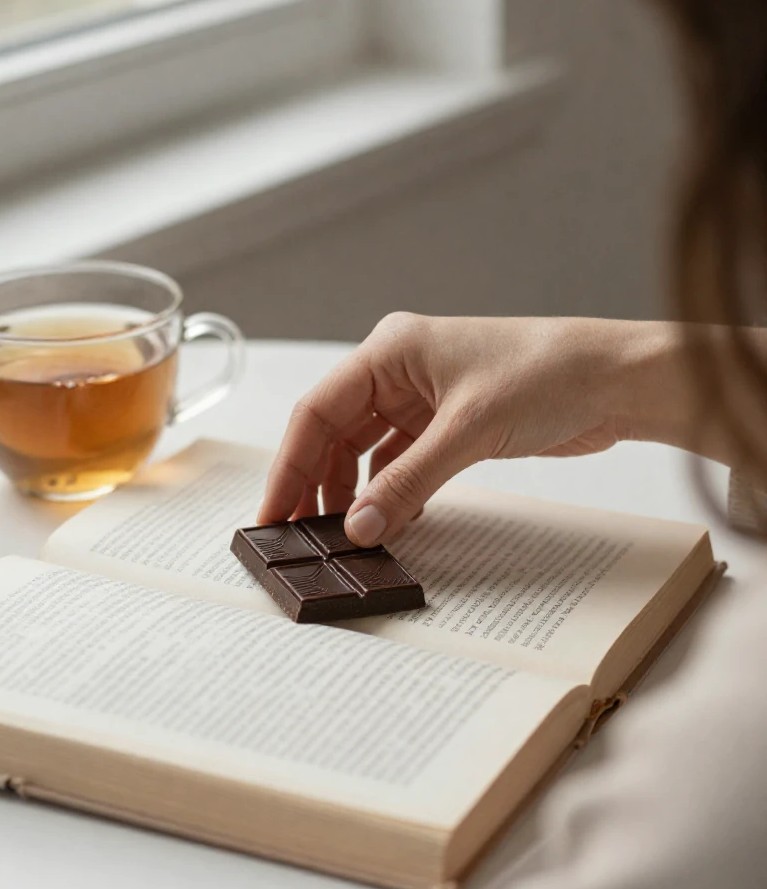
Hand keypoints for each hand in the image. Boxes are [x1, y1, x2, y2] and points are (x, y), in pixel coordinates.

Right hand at [259, 313, 678, 545]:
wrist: (615, 381)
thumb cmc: (548, 374)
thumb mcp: (468, 431)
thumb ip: (407, 483)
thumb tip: (358, 527)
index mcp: (390, 350)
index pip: (319, 410)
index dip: (290, 464)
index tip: (273, 513)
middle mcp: (399, 371)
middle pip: (335, 432)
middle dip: (315, 484)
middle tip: (298, 538)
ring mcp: (423, 399)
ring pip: (365, 451)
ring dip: (353, 493)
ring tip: (342, 538)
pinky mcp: (448, 425)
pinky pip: (400, 464)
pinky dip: (390, 493)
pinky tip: (388, 522)